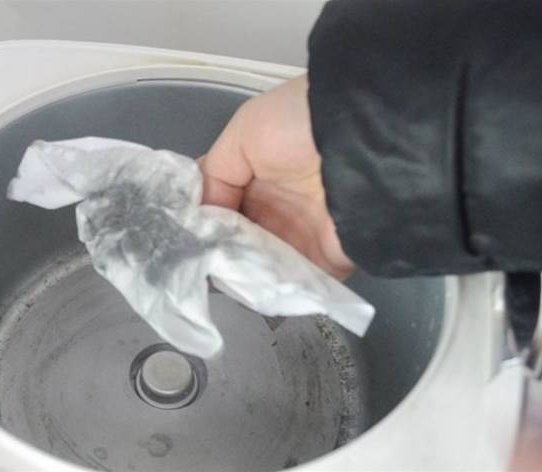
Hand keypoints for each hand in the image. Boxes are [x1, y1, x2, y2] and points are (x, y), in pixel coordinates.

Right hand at [199, 75, 353, 278]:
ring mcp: (300, 238)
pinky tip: (241, 286)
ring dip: (234, 271)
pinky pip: (289, 284)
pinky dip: (267, 289)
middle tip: (188, 259)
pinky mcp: (323, 263)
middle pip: (234, 240)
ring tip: (210, 273)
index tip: (177, 233)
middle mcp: (276, 208)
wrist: (364, 142)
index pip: (219, 205)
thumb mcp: (244, 132)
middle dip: (212, 251)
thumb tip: (199, 216)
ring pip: (256, 266)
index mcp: (257, 175)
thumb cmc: (300, 125)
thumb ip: (214, 174)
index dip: (198, 220)